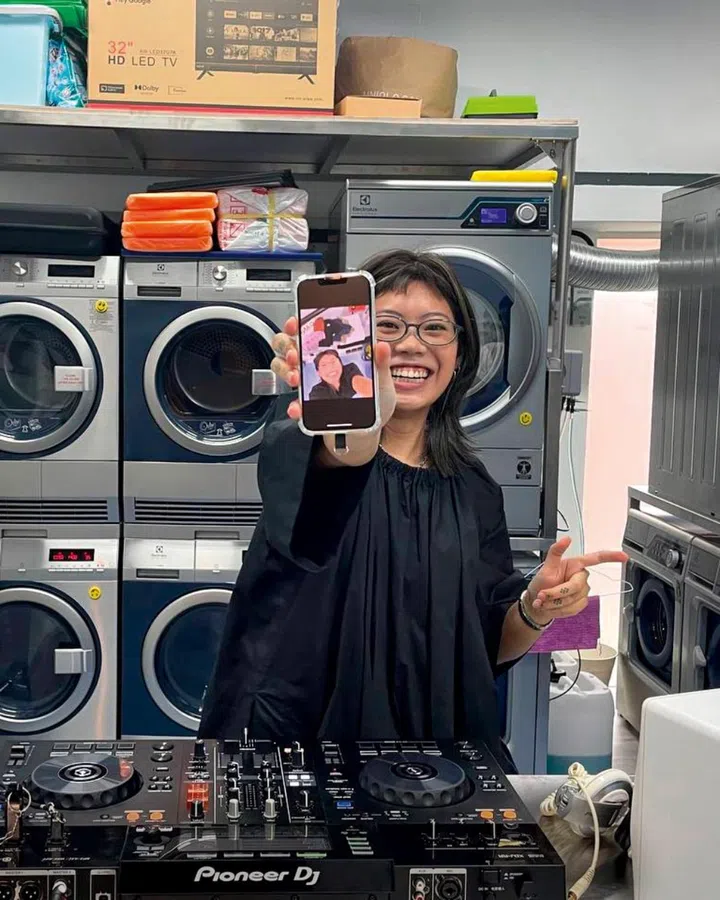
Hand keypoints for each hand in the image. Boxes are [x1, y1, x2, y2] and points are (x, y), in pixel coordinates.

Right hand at [270, 317, 395, 425]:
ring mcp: (308, 384)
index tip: (295, 324)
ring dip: (285, 370)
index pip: (309, 331)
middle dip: (287, 346)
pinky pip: (292, 401)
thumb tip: (381, 346)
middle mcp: (316, 364)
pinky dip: (293, 404)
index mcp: (333, 352)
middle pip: (288, 345)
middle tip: (296, 354)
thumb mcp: (382, 382)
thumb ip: (380, 364)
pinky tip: (298, 407)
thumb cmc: (373, 403)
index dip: (297, 324)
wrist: (367, 431)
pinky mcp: (306, 406)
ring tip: (296, 378)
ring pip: (282, 367)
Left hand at [526, 537, 628, 625]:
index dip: (611, 557)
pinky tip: (552, 606)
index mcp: (576, 564)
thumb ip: (555, 552)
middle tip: (543, 595)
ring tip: (545, 600)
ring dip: (555, 602)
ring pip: (574, 599)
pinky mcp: (582, 602)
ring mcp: (583, 590)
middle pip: (576, 586)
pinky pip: (574, 608)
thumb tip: (566, 539)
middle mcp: (581, 576)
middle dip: (557, 592)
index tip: (624, 557)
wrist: (538, 602)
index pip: (596, 558)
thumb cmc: (542, 582)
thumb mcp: (546, 566)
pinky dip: (560, 609)